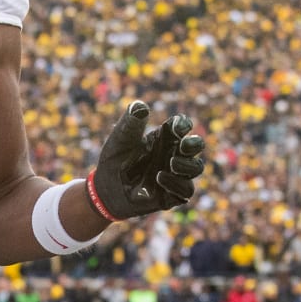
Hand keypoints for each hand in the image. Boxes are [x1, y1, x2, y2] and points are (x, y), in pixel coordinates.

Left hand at [86, 103, 207, 218]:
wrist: (105, 190)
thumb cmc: (115, 160)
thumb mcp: (120, 139)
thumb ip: (130, 123)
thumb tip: (140, 106)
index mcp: (164, 138)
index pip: (181, 127)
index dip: (182, 124)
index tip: (176, 126)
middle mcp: (173, 154)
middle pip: (195, 146)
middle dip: (194, 144)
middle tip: (183, 144)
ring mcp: (174, 175)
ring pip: (195, 168)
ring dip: (187, 165)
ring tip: (171, 163)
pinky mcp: (171, 195)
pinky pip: (185, 190)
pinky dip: (176, 184)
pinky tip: (160, 178)